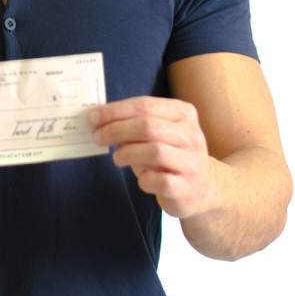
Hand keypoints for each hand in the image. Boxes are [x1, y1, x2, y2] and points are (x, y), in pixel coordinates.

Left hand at [88, 96, 215, 219]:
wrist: (200, 190)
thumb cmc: (170, 156)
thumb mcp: (159, 133)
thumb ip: (136, 124)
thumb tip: (100, 119)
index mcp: (184, 114)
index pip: (145, 105)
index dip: (115, 110)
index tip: (93, 117)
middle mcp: (192, 135)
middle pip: (147, 126)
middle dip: (116, 130)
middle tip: (97, 137)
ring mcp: (192, 162)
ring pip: (154, 151)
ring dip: (127, 153)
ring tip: (117, 158)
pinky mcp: (186, 188)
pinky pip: (158, 181)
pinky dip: (143, 179)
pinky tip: (141, 178)